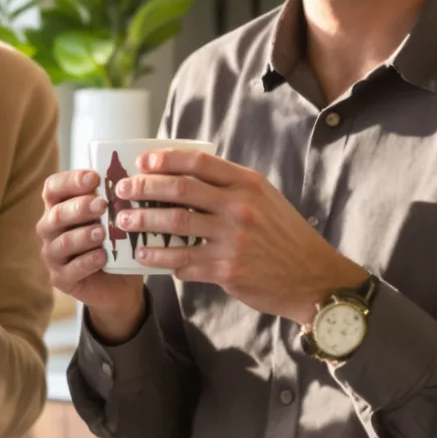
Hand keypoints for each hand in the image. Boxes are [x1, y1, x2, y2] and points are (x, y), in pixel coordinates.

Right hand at [37, 168, 148, 342]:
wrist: (119, 282)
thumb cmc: (114, 241)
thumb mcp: (115, 217)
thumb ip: (116, 199)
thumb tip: (133, 176)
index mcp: (58, 207)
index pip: (53, 187)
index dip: (70, 181)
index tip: (94, 178)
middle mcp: (50, 229)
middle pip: (55, 214)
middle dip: (79, 208)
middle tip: (102, 204)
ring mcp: (52, 255)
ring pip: (62, 242)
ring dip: (83, 235)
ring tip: (103, 232)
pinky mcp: (61, 278)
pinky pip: (70, 269)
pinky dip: (87, 261)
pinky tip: (103, 256)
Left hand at [114, 149, 363, 323]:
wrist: (313, 278)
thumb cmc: (284, 237)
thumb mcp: (265, 200)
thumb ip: (229, 188)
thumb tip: (181, 179)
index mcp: (248, 183)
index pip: (198, 162)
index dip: (165, 159)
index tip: (142, 162)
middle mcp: (239, 207)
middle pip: (179, 190)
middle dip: (144, 188)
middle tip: (122, 191)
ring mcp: (232, 239)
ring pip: (175, 226)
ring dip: (143, 223)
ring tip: (124, 222)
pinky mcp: (226, 269)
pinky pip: (183, 261)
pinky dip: (161, 258)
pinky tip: (146, 256)